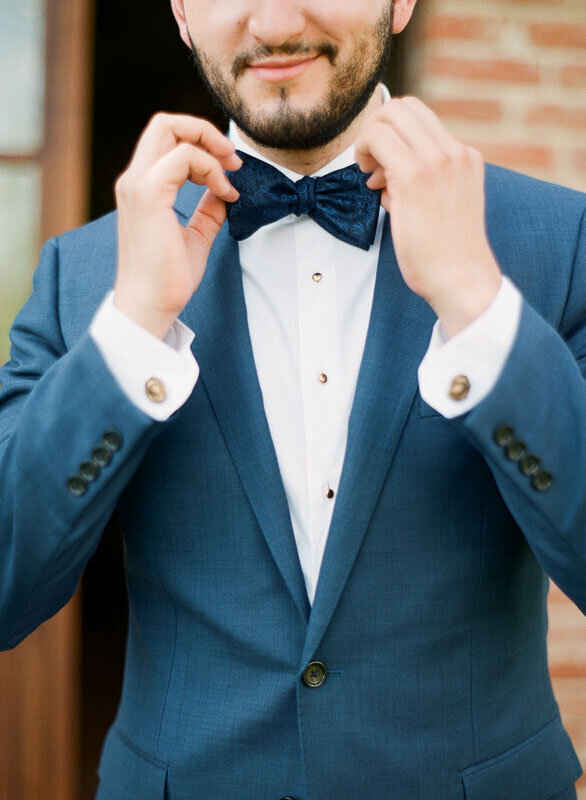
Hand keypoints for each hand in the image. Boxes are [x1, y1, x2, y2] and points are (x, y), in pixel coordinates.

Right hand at [113, 113, 241, 338]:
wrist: (151, 305)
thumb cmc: (168, 278)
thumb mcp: (196, 235)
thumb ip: (208, 209)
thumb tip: (225, 190)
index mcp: (143, 187)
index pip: (166, 138)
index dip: (201, 142)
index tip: (229, 169)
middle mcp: (135, 179)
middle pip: (165, 123)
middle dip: (205, 132)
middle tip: (232, 159)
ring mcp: (138, 185)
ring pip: (170, 129)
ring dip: (210, 146)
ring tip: (230, 177)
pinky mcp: (149, 195)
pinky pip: (183, 157)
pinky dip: (210, 168)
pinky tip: (224, 193)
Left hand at [355, 97, 501, 337]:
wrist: (461, 280)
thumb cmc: (445, 257)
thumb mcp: (441, 210)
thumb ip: (416, 185)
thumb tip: (382, 177)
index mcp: (465, 158)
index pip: (421, 118)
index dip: (393, 135)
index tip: (384, 168)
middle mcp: (455, 152)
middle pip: (404, 106)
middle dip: (377, 129)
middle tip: (370, 165)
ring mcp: (438, 160)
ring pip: (390, 114)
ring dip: (369, 139)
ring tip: (370, 175)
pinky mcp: (415, 175)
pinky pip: (377, 137)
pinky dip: (364, 152)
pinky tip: (371, 185)